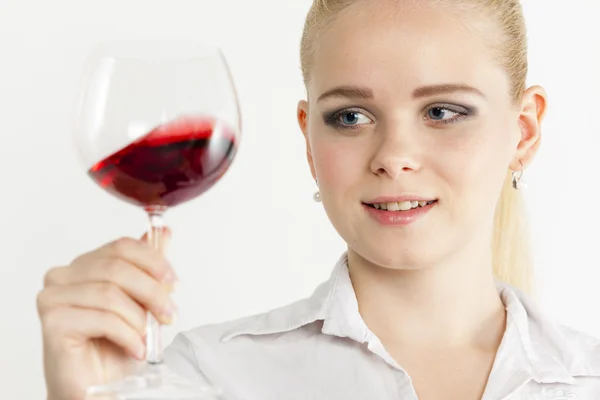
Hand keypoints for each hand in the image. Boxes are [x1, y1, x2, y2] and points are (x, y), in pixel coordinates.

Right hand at [37, 231, 175, 399]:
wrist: (98, 389)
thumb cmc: (115, 349)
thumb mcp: (141, 304)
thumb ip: (147, 269)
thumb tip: (163, 233)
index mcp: (84, 266)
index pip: (121, 246)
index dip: (153, 260)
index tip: (173, 281)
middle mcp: (63, 276)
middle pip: (117, 268)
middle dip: (152, 292)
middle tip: (169, 314)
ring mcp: (53, 298)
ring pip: (110, 293)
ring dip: (139, 319)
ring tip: (147, 339)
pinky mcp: (53, 322)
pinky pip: (103, 318)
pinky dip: (128, 335)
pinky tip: (136, 349)